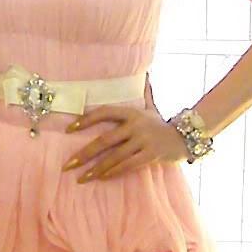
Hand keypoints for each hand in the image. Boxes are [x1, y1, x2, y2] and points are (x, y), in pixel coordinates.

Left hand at [61, 104, 188, 181]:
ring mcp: (143, 141)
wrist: (184, 138)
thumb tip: (145, 73)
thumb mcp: (151, 106)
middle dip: (84, 153)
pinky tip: (101, 178)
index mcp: (131, 112)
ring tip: (81, 177)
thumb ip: (144, 92)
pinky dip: (113, 172)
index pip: (104, 112)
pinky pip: (127, 165)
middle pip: (105, 140)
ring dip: (96, 168)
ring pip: (114, 156)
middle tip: (68, 164)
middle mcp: (135, 125)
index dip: (86, 119)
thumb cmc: (160, 124)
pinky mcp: (150, 156)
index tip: (69, 128)